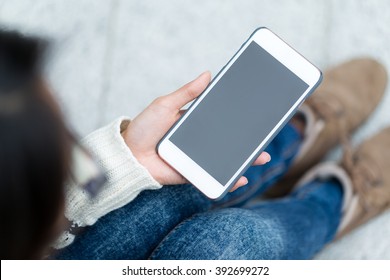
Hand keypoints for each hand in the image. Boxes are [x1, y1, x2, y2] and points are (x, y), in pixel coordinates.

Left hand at [122, 71, 270, 191]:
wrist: (127, 154)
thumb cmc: (143, 127)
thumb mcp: (165, 104)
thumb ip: (187, 92)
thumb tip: (207, 74)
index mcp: (194, 123)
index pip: (221, 119)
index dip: (238, 117)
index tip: (256, 113)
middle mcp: (198, 141)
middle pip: (228, 140)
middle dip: (248, 140)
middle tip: (265, 137)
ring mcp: (196, 158)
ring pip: (225, 159)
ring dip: (245, 160)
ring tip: (261, 157)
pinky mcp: (192, 174)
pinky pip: (212, 177)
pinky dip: (227, 180)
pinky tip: (241, 178)